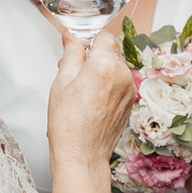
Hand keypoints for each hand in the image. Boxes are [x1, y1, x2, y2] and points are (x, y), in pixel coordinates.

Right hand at [45, 27, 134, 183]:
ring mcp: (129, 90)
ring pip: (115, 69)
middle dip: (93, 58)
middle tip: (74, 74)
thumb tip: (72, 39)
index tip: (76, 49)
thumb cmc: (69, 125)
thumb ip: (71, 55)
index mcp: (105, 64)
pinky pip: (119, 85)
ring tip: (81, 92)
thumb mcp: (62, 83)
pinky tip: (91, 102)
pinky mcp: (130, 103)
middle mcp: (123, 75)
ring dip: (100, 73)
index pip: (103, 36)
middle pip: (110, 52)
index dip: (88, 41)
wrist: (82, 156)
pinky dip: (107, 87)